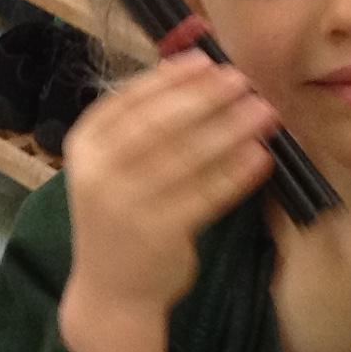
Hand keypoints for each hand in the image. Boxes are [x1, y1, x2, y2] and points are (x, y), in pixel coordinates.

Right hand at [58, 50, 277, 351]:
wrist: (112, 291)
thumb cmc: (121, 217)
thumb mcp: (114, 166)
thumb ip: (143, 122)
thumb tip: (196, 64)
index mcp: (85, 145)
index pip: (130, 99)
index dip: (171, 77)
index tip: (207, 60)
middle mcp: (99, 173)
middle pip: (160, 123)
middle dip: (207, 98)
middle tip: (243, 81)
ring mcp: (127, 205)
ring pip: (188, 156)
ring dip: (232, 130)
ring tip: (265, 113)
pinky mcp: (159, 233)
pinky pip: (207, 194)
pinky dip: (237, 174)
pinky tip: (262, 157)